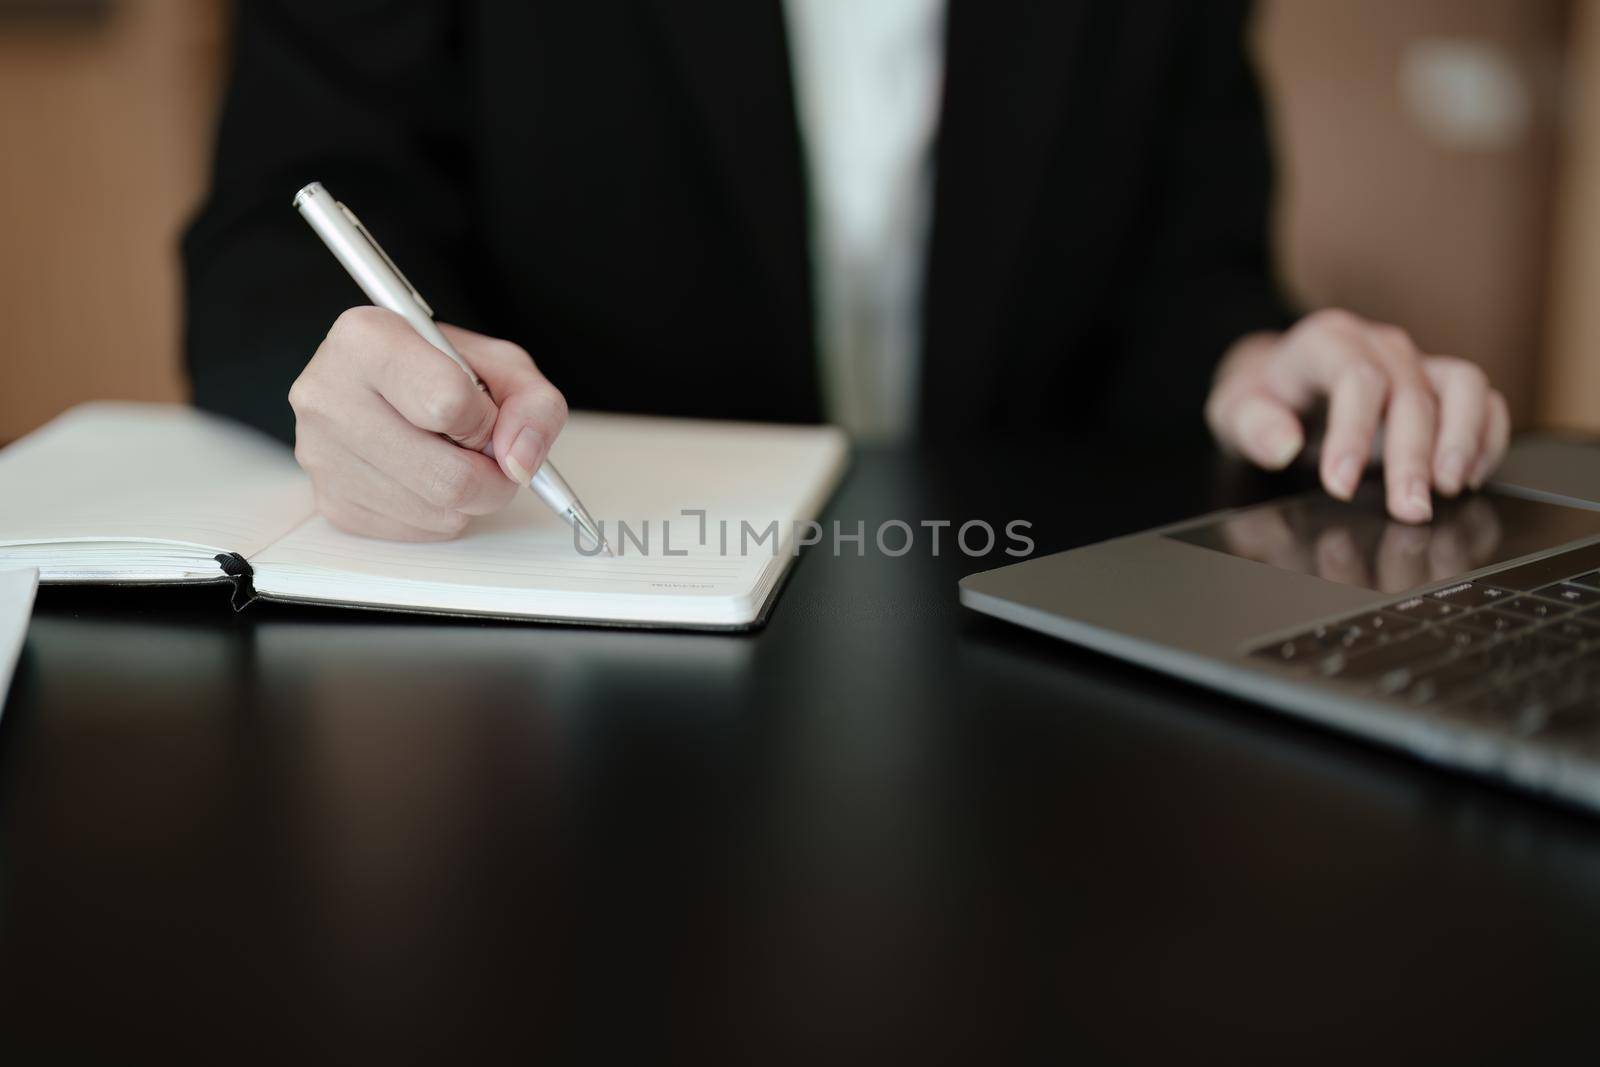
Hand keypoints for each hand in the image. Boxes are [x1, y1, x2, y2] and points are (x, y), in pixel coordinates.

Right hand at [288, 307, 567, 539]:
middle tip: (488, 453)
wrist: (381, 384)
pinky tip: (425, 475)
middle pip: (450, 479)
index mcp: (365, 340)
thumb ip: (533, 403)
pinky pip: (419, 531)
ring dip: (470, 497)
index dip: (485, 420)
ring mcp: (320, 455)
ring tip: (451, 456)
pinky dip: (441, 512)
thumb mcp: (500, 365)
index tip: (483, 413)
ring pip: (440, 513)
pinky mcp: (331, 503)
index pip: (449, 404)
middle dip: (493, 476)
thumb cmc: (438, 369)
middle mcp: (327, 395)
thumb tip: (520, 461)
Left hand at [1205, 309, 1510, 522]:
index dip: (1354, 433)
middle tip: (1408, 508)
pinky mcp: (1442, 385)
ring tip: (1450, 488)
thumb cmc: (1264, 399)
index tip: (1342, 486)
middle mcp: (1379, 346)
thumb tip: (1283, 446)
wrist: (1284, 381)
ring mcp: (1416, 363)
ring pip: (1463, 385)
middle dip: (1412, 456)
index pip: (1355, 379)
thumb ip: (1252, 426)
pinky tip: (1470, 478)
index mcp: (1326, 343)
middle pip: (1410, 392)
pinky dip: (1487, 437)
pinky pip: (1483, 400)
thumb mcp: (1234, 410)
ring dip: (1464, 439)